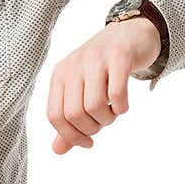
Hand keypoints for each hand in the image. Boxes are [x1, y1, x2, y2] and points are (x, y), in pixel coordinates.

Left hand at [47, 18, 161, 153]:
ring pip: (94, 106)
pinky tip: (123, 104)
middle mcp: (73, 65)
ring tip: (113, 112)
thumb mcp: (80, 90)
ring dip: (108, 119)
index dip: (70, 136)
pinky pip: (117, 93)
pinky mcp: (119, 57)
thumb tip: (57, 150)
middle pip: (74, 114)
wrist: (129, 33)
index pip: (54, 116)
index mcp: (59, 75)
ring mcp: (95, 59)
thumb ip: (69, 120)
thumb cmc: (103, 69)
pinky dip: (122, 107)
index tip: (88, 143)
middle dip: (91, 128)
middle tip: (103, 122)